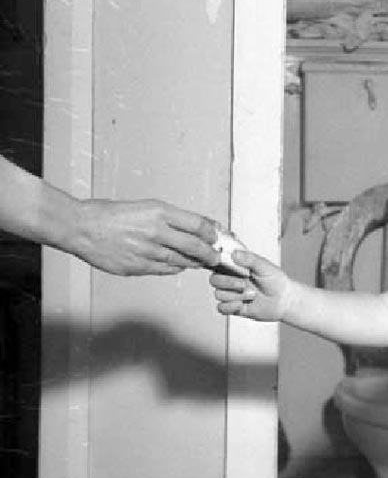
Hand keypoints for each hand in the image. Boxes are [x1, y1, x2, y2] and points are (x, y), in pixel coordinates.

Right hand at [70, 198, 220, 274]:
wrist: (81, 228)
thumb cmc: (109, 215)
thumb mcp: (143, 207)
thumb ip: (169, 218)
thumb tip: (195, 226)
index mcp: (158, 212)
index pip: (198, 225)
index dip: (212, 233)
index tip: (216, 237)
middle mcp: (156, 232)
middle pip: (195, 247)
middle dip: (210, 254)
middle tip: (216, 257)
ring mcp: (148, 252)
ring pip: (181, 262)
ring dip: (193, 263)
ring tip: (199, 262)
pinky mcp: (139, 267)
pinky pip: (164, 270)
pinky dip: (174, 269)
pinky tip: (177, 266)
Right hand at [210, 250, 293, 321]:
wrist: (284, 300)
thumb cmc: (276, 281)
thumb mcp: (264, 266)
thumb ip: (249, 259)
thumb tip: (234, 254)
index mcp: (236, 267)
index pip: (218, 263)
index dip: (216, 265)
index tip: (225, 267)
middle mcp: (231, 280)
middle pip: (214, 280)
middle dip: (227, 283)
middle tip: (243, 284)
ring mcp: (232, 294)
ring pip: (219, 294)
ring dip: (235, 295)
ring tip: (252, 295)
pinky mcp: (234, 307)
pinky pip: (221, 308)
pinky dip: (230, 307)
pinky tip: (242, 305)